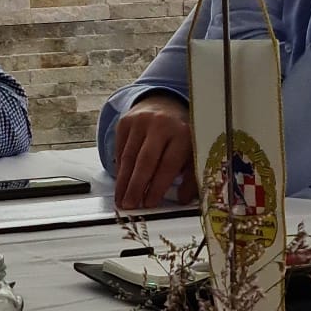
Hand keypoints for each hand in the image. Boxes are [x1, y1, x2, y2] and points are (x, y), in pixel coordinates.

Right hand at [114, 93, 197, 208]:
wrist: (163, 104)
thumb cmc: (178, 134)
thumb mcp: (192, 151)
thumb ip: (191, 176)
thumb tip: (183, 199)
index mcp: (183, 133)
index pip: (168, 164)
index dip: (157, 187)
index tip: (149, 204)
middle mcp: (161, 124)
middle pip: (146, 160)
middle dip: (136, 186)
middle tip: (130, 205)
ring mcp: (141, 121)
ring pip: (129, 156)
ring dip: (123, 181)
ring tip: (121, 200)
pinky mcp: (125, 121)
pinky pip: (119, 149)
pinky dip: (119, 168)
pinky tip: (120, 182)